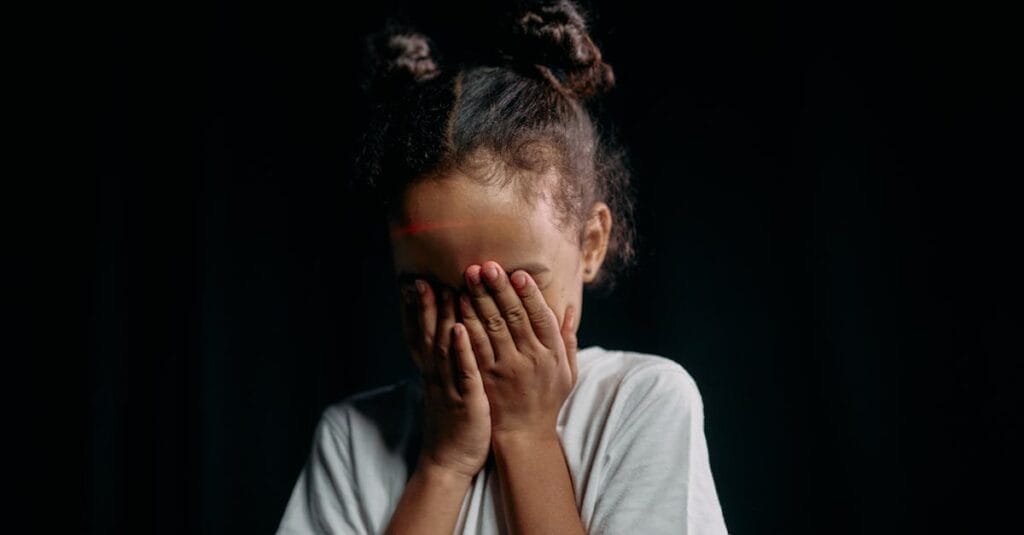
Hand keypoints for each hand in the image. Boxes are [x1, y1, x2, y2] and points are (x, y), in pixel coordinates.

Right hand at [400, 279, 491, 478]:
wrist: (451, 460)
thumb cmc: (456, 422)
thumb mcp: (446, 388)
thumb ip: (447, 362)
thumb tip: (450, 337)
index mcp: (435, 370)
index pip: (423, 334)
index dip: (419, 309)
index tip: (416, 281)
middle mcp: (437, 374)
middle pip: (430, 334)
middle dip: (427, 305)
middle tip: (424, 276)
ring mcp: (449, 385)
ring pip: (444, 347)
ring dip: (443, 319)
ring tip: (444, 290)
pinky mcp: (465, 399)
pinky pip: (462, 371)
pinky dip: (460, 350)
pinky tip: (460, 330)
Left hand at [458, 261, 578, 440]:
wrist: (524, 435)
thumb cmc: (546, 400)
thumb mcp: (567, 372)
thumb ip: (568, 340)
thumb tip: (568, 310)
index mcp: (551, 353)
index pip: (540, 316)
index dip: (529, 294)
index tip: (517, 273)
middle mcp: (530, 358)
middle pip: (513, 316)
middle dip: (499, 288)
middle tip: (487, 265)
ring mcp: (506, 368)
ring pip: (491, 326)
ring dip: (479, 298)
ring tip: (469, 276)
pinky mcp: (485, 378)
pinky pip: (475, 346)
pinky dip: (466, 323)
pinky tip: (458, 306)